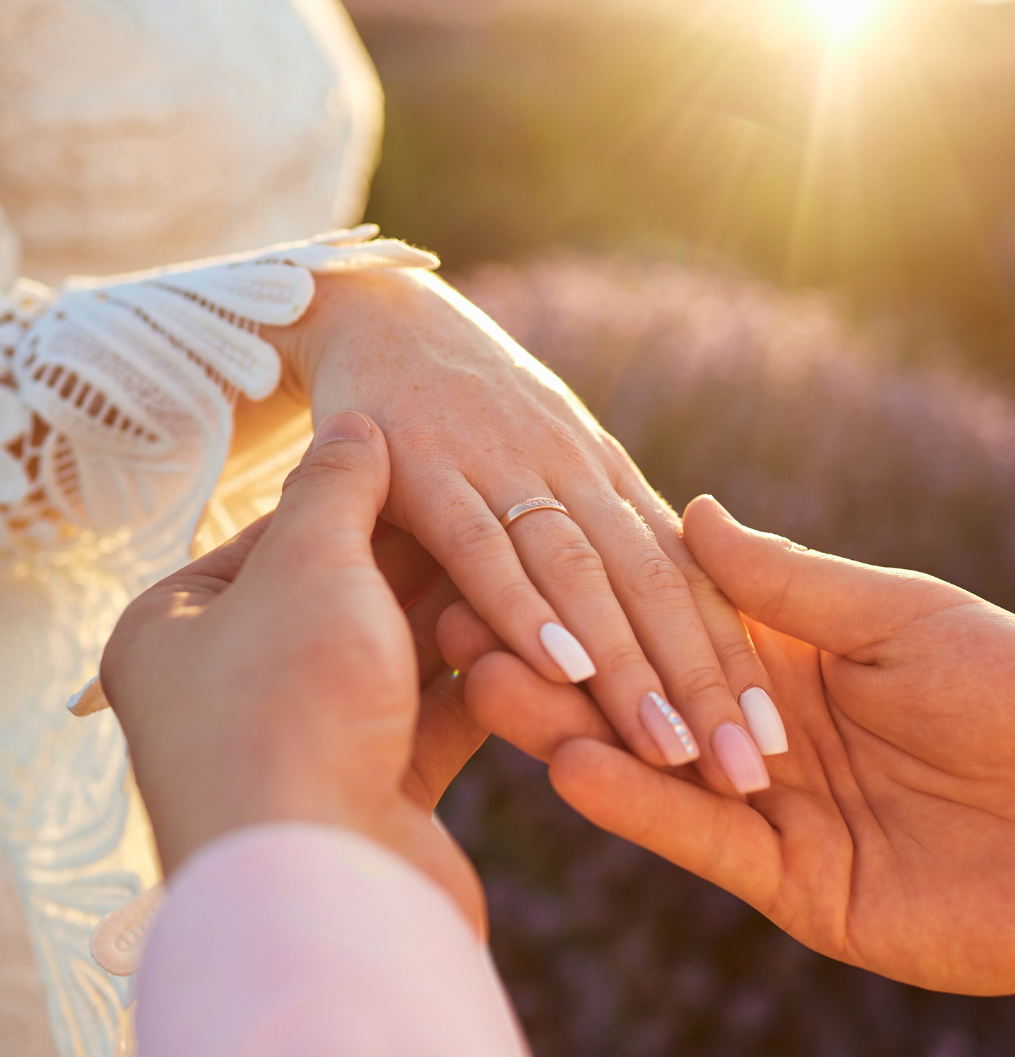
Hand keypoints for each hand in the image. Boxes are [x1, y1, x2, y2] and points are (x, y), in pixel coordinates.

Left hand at [101, 411, 486, 930]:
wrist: (319, 885)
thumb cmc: (290, 703)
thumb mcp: (307, 567)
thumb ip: (335, 488)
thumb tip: (357, 428)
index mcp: (179, 626)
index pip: (281, 535)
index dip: (366, 501)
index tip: (434, 470)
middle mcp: (235, 685)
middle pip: (351, 597)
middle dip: (429, 566)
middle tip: (497, 517)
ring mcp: (305, 745)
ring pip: (400, 658)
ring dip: (466, 622)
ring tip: (530, 577)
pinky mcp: (374, 791)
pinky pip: (431, 716)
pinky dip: (482, 681)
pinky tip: (536, 646)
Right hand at [264, 269, 780, 794]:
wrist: (382, 313)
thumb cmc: (469, 406)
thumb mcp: (550, 459)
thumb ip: (597, 530)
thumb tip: (648, 616)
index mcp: (605, 477)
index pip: (684, 577)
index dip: (731, 658)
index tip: (771, 738)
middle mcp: (571, 471)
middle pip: (651, 585)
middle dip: (702, 681)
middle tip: (748, 769)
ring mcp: (500, 465)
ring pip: (580, 572)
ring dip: (627, 663)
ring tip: (671, 749)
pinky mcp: (422, 465)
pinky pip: (478, 544)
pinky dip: (521, 605)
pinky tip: (560, 670)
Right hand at [448, 496, 1014, 994]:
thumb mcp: (897, 616)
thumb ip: (785, 581)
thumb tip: (691, 509)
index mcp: (787, 653)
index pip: (668, 618)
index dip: (594, 593)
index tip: (510, 560)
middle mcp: (760, 724)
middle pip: (639, 690)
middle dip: (552, 659)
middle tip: (458, 626)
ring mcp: (769, 802)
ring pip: (651, 763)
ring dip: (568, 726)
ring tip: (490, 685)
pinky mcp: (789, 879)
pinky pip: (700, 838)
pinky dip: (638, 803)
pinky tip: (572, 765)